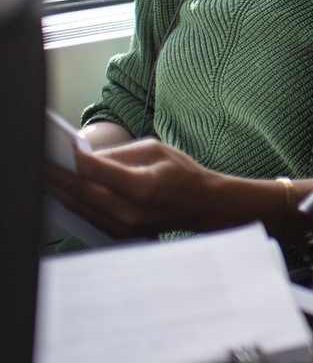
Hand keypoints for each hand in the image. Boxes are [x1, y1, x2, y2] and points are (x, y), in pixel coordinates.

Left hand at [45, 138, 233, 238]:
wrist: (202, 205)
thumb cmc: (183, 174)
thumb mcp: (156, 150)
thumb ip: (118, 154)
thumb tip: (84, 157)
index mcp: (142, 187)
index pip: (95, 171)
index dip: (72, 159)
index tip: (57, 148)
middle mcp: (129, 211)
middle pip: (80, 191)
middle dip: (57, 174)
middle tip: (40, 160)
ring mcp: (123, 226)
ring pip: (78, 206)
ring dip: (58, 189)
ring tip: (45, 173)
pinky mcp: (118, 232)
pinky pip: (87, 215)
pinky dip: (72, 201)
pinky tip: (61, 189)